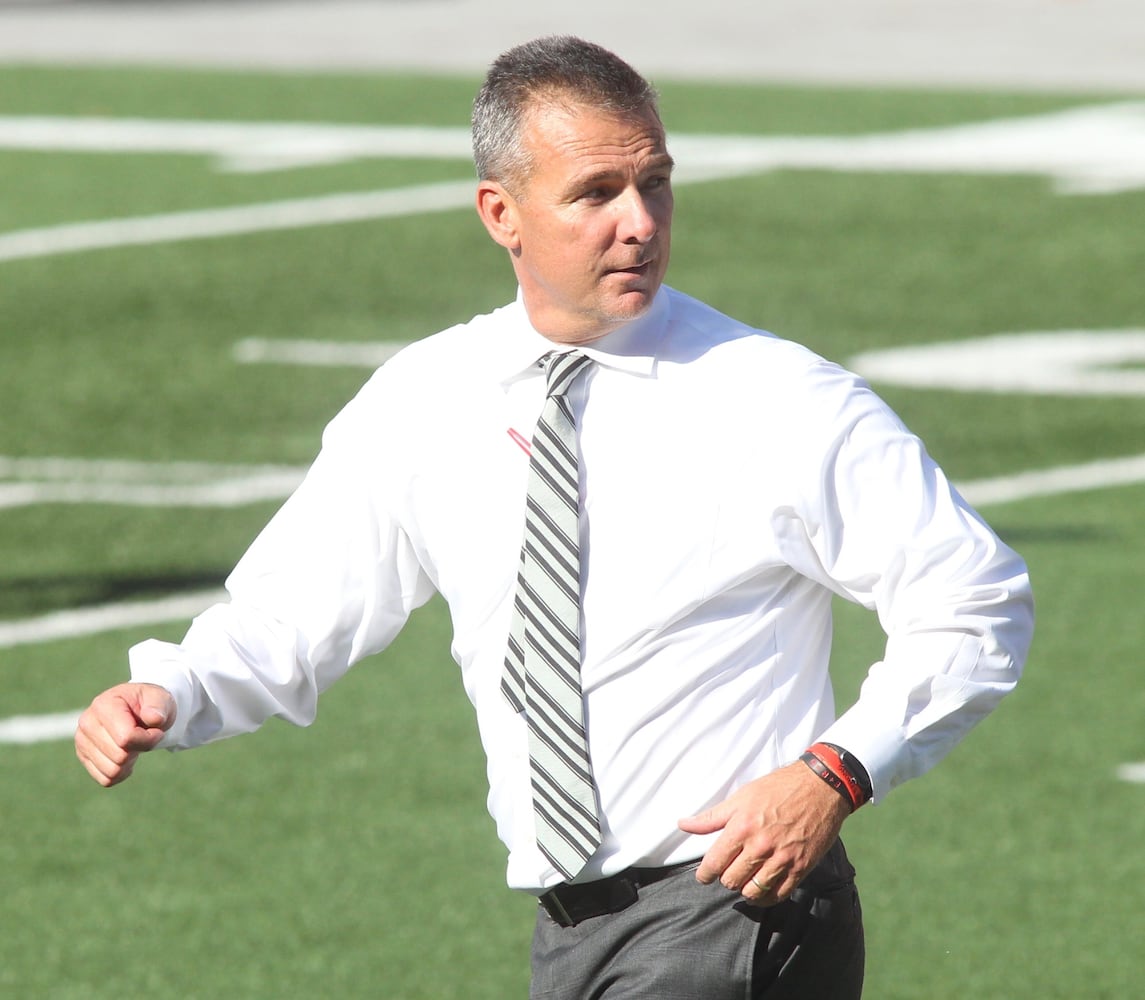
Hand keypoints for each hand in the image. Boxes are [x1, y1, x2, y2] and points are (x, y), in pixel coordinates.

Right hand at [75, 683, 175, 786]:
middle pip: (120, 756)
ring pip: (112, 771)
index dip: (148, 739)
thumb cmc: (150, 705)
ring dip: (130, 762)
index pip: (126, 738)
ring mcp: (82, 741)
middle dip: (139, 750)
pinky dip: (121, 773)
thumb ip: (159, 706)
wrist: (140, 711)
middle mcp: (87, 722)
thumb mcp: (160, 699)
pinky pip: (106, 779)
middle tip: (143, 736)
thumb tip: (153, 718)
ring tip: (133, 744)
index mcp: (103, 705)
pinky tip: (126, 756)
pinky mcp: (83, 757)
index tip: (157, 730)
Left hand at [677, 761, 849, 905]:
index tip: (704, 876)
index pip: (714, 863)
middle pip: (731, 880)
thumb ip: (711, 817)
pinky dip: (766, 897)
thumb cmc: (777, 788)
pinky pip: (778, 895)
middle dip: (725, 878)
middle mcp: (760, 846)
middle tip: (727, 871)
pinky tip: (761, 888)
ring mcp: (782, 859)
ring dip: (744, 889)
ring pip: (752, 891)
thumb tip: (683, 824)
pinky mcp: (800, 868)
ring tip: (743, 880)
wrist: (820, 787)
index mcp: (741, 827)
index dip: (704, 874)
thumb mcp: (740, 797)